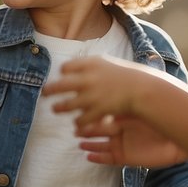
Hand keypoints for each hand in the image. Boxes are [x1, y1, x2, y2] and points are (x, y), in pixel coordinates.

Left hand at [45, 55, 166, 129]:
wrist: (143, 90)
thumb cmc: (127, 76)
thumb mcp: (108, 63)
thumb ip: (90, 65)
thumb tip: (73, 67)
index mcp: (91, 64)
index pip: (66, 67)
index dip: (63, 72)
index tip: (62, 76)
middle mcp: (88, 79)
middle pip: (60, 85)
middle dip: (49, 90)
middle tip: (44, 93)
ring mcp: (91, 96)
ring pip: (66, 105)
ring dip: (59, 108)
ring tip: (55, 109)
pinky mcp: (97, 110)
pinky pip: (80, 120)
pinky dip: (78, 122)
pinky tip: (76, 123)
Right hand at [78, 115, 187, 167]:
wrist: (176, 140)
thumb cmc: (161, 121)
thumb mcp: (141, 111)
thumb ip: (126, 106)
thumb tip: (111, 92)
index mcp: (124, 118)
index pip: (104, 116)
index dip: (92, 116)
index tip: (80, 112)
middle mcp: (121, 131)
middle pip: (99, 131)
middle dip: (87, 129)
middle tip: (74, 129)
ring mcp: (122, 145)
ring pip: (101, 145)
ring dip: (90, 144)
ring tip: (79, 143)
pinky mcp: (126, 158)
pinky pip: (108, 159)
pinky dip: (98, 158)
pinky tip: (88, 156)